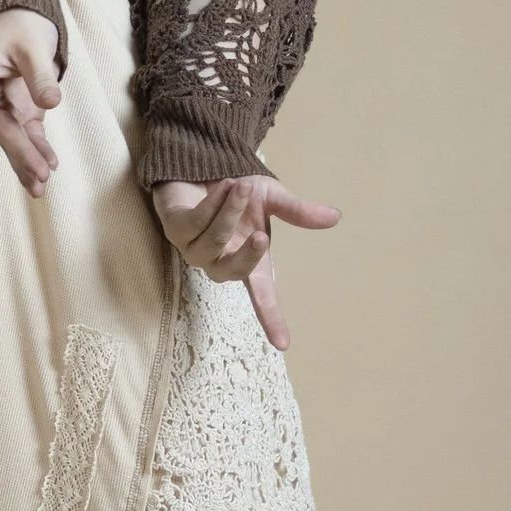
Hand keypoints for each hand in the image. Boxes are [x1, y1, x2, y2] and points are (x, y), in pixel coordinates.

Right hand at [0, 9, 63, 194]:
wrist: (24, 15)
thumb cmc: (16, 24)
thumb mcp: (29, 43)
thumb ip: (38, 73)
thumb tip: (50, 102)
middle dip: (18, 155)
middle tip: (40, 175)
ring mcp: (6, 107)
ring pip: (14, 140)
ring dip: (28, 163)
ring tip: (42, 187)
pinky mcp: (24, 111)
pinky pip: (31, 135)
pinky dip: (41, 150)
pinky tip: (51, 166)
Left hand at [148, 173, 339, 353]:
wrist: (201, 167)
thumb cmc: (236, 191)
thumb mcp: (271, 198)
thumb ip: (298, 212)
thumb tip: (335, 217)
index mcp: (247, 262)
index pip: (262, 296)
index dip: (272, 318)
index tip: (283, 344)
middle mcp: (219, 262)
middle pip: (231, 272)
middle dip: (247, 254)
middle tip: (263, 236)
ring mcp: (194, 249)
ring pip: (213, 240)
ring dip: (230, 211)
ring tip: (239, 186)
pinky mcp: (175, 230)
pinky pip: (195, 221)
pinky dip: (213, 202)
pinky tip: (223, 185)